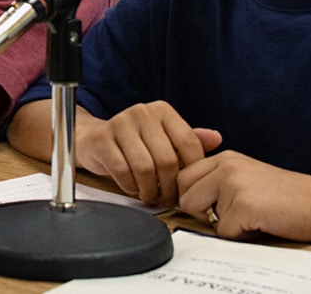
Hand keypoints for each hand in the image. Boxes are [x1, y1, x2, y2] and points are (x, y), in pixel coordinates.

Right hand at [74, 100, 220, 206]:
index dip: (191, 171)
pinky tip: (133, 188)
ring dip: (150, 189)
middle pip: (167, 159)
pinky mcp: (101, 140)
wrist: (93, 140)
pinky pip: (122, 171)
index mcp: (162, 111)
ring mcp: (119, 124)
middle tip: (168, 199)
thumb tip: (216, 139)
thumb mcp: (163, 139)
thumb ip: (189, 140)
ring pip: (144, 167)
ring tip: (151, 196)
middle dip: (169, 187)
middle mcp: (142, 112)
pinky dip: (130, 186)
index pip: (188, 142)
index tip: (187, 187)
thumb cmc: (133, 144)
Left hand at [177, 150, 310, 242]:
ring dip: (223, 224)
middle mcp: (226, 166)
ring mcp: (234, 184)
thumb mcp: (247, 176)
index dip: (192, 197)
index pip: (183, 177)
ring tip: (251, 217)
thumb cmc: (286, 196)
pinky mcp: (244, 205)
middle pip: (185, 196)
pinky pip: (224, 233)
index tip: (210, 206)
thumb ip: (218, 181)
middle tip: (231, 215)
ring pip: (202, 216)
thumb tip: (185, 198)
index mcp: (225, 158)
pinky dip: (240, 236)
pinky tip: (261, 224)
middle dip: (201, 212)